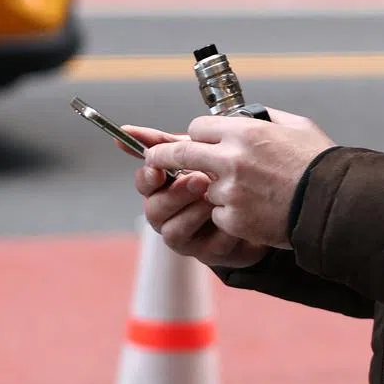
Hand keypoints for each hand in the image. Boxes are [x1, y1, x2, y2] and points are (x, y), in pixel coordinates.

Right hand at [123, 125, 268, 267]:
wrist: (259, 206)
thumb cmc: (219, 179)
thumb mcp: (197, 155)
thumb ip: (166, 143)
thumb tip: (125, 130)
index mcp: (162, 189)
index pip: (144, 183)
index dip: (147, 177)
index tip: (157, 168)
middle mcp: (167, 216)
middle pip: (155, 209)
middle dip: (175, 194)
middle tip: (200, 179)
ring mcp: (187, 237)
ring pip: (175, 231)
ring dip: (194, 213)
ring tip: (214, 198)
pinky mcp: (210, 253)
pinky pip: (211, 244)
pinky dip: (222, 229)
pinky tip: (235, 215)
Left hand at [141, 108, 336, 249]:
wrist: (335, 204)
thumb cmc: (320, 163)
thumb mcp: (297, 127)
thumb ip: (266, 118)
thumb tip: (248, 115)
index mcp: (245, 132)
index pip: (198, 128)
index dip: (198, 136)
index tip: (195, 142)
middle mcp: (232, 158)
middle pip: (181, 153)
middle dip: (164, 156)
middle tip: (154, 159)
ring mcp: (230, 190)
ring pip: (202, 188)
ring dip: (216, 191)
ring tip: (248, 194)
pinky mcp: (234, 218)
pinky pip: (218, 214)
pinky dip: (231, 215)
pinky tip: (257, 212)